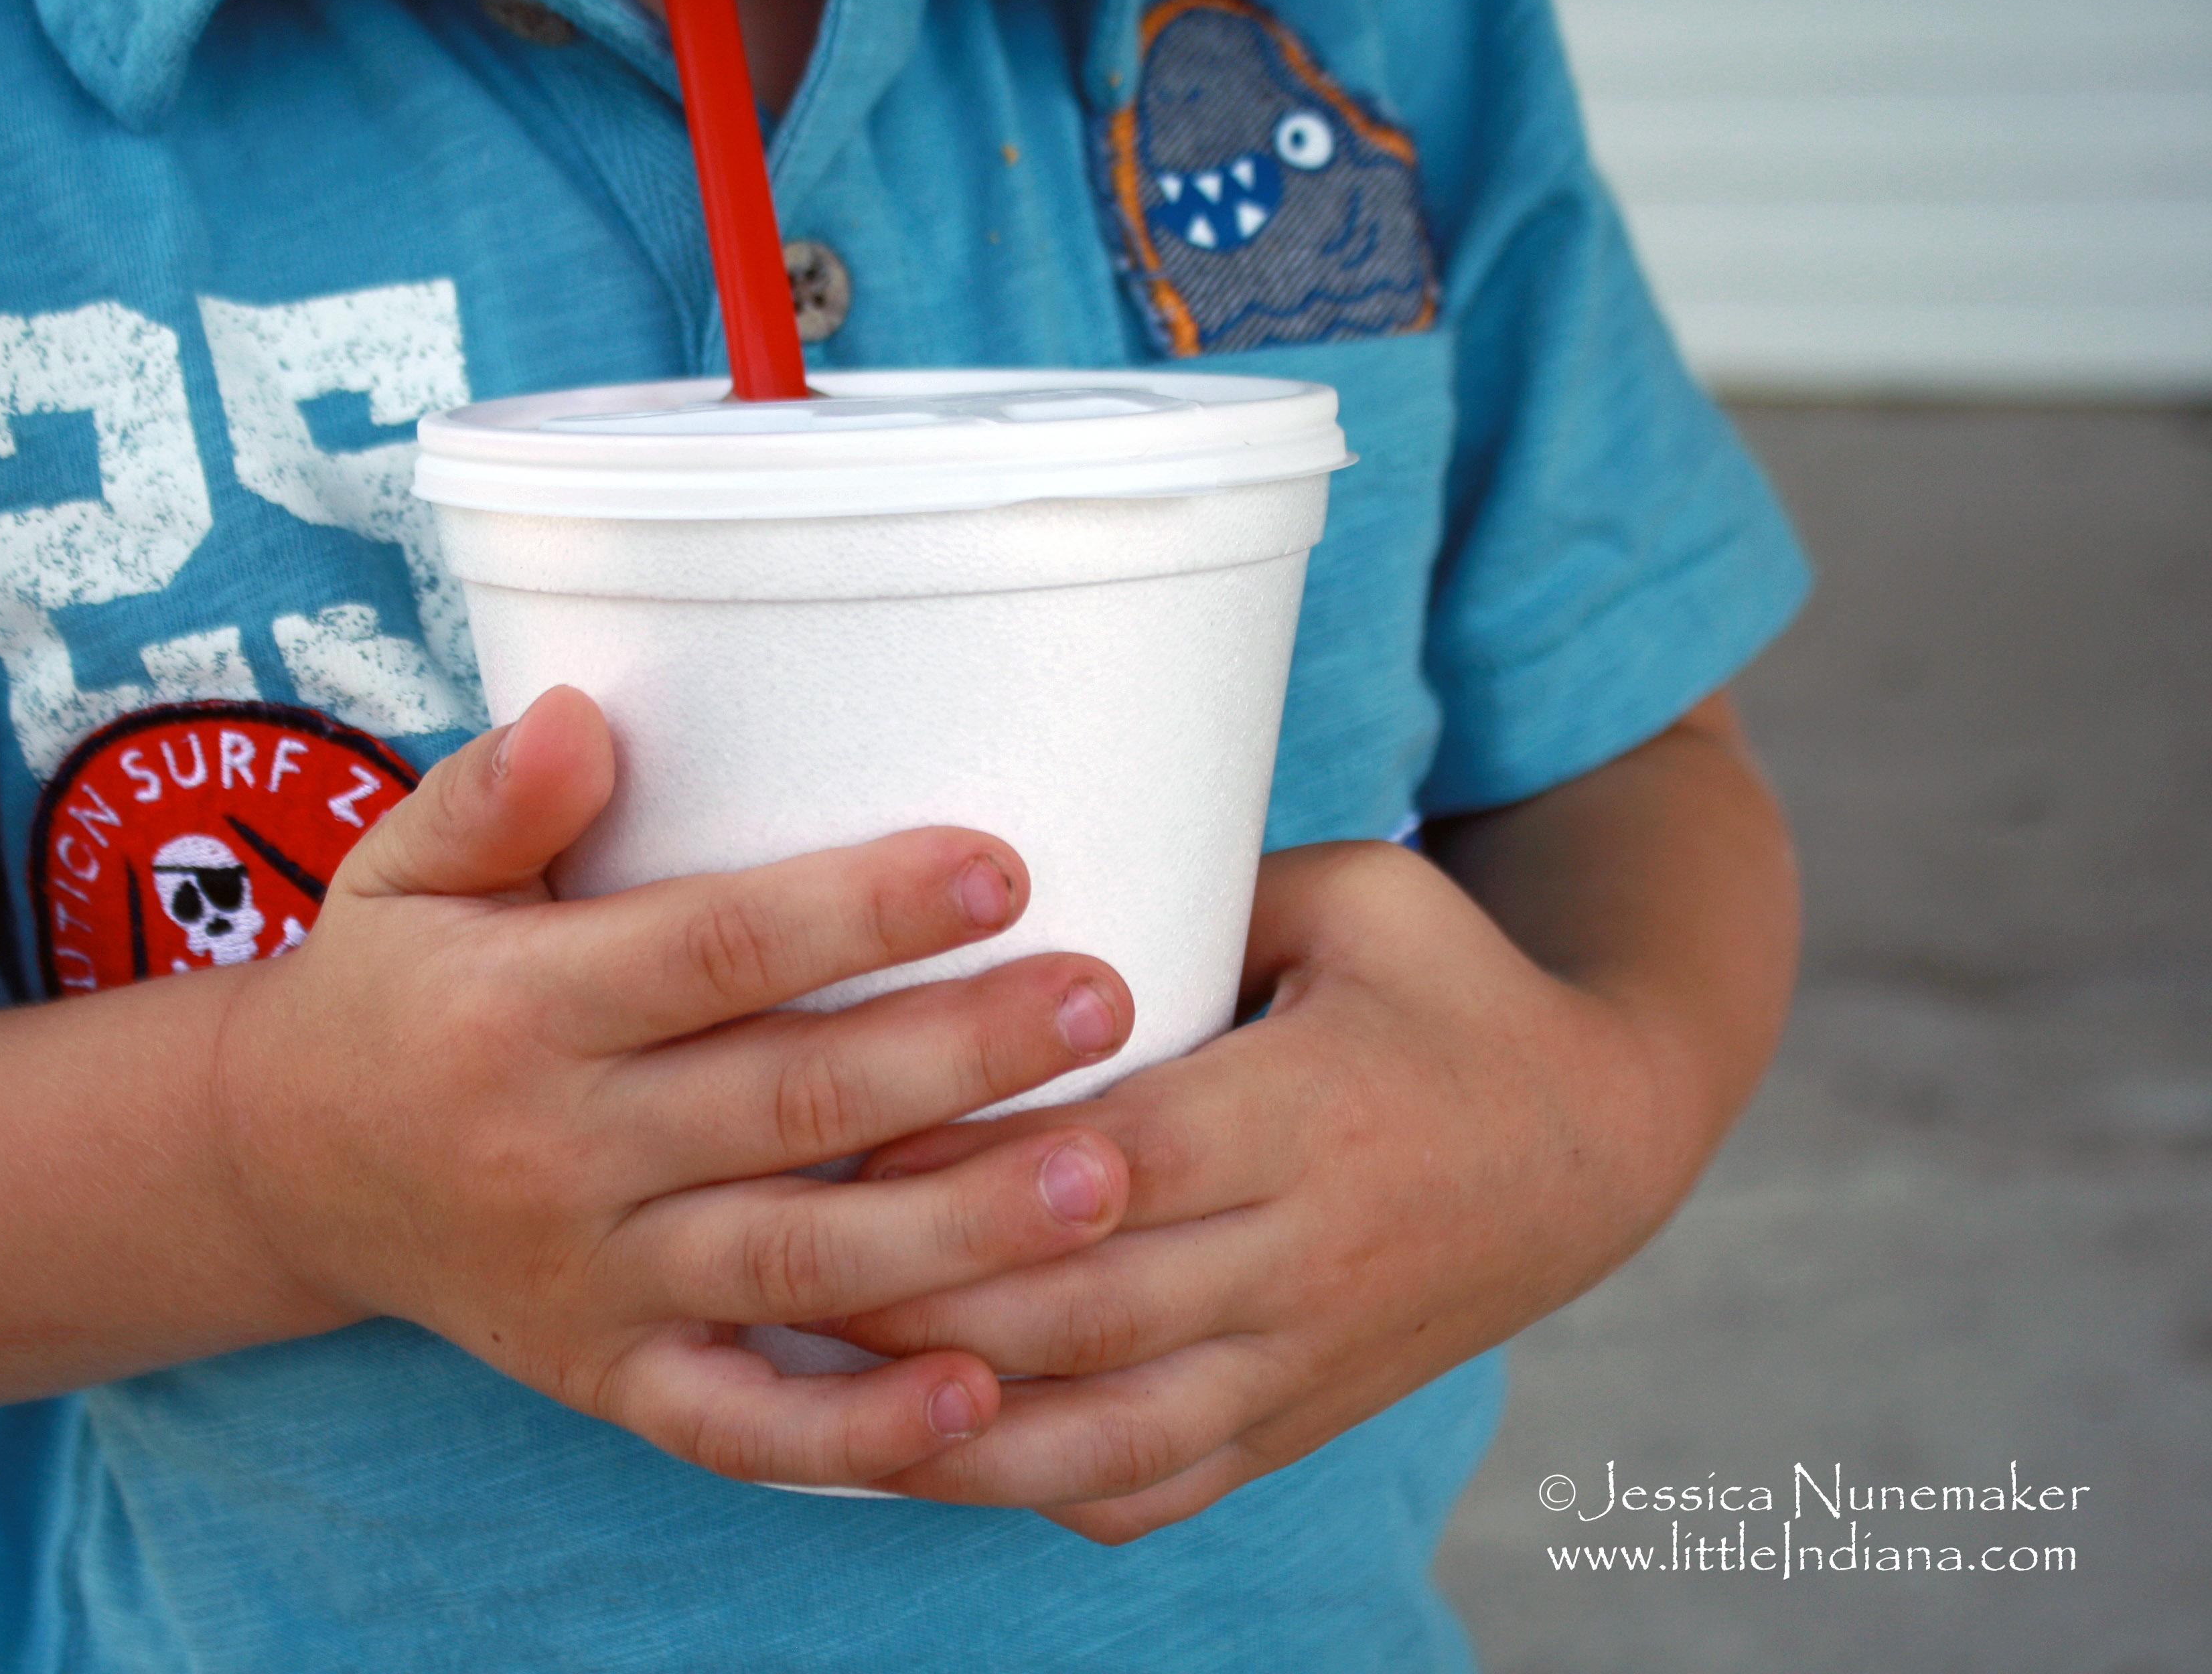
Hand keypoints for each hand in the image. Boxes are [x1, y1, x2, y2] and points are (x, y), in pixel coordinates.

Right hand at [211, 687, 1135, 1491]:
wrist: (291, 1172)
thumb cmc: (397, 991)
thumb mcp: (399, 871)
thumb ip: (491, 794)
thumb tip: (582, 714)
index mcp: (519, 1009)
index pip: (710, 952)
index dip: (856, 911)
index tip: (1001, 866)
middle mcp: (557, 1152)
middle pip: (787, 1105)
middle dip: (957, 1056)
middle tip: (1106, 1001)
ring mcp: (592, 1283)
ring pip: (797, 1264)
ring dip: (957, 1231)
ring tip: (1103, 1178)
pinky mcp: (615, 1379)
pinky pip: (741, 1425)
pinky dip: (856, 1432)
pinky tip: (981, 1395)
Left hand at [818, 838, 1700, 1538]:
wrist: (1596, 1145)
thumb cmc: (1446, 989)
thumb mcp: (1356, 896)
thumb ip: (1205, 890)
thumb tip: (1011, 886)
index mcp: (1312, 1116)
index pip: (1116, 1162)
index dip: (972, 1161)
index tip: (842, 1128)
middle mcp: (1307, 1257)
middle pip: (1085, 1306)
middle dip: (922, 1293)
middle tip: (775, 1249)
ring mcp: (1301, 1360)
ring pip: (1105, 1427)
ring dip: (952, 1419)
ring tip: (811, 1374)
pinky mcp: (1294, 1420)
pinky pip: (1153, 1485)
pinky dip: (1036, 1484)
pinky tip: (925, 1453)